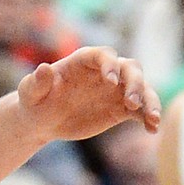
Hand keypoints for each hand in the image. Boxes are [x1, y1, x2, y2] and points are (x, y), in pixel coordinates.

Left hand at [17, 47, 161, 141]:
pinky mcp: (121, 109)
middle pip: (130, 68)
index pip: (104, 55)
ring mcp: (116, 90)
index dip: (110, 64)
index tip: (110, 81)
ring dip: (150, 101)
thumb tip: (44, 69)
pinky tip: (153, 129)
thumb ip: (36, 82)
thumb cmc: (35, 100)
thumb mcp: (30, 92)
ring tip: (152, 118)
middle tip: (131, 103)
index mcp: (85, 61)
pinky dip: (149, 117)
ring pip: (142, 88)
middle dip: (135, 83)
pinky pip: (141, 110)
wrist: (44, 120)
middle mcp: (106, 72)